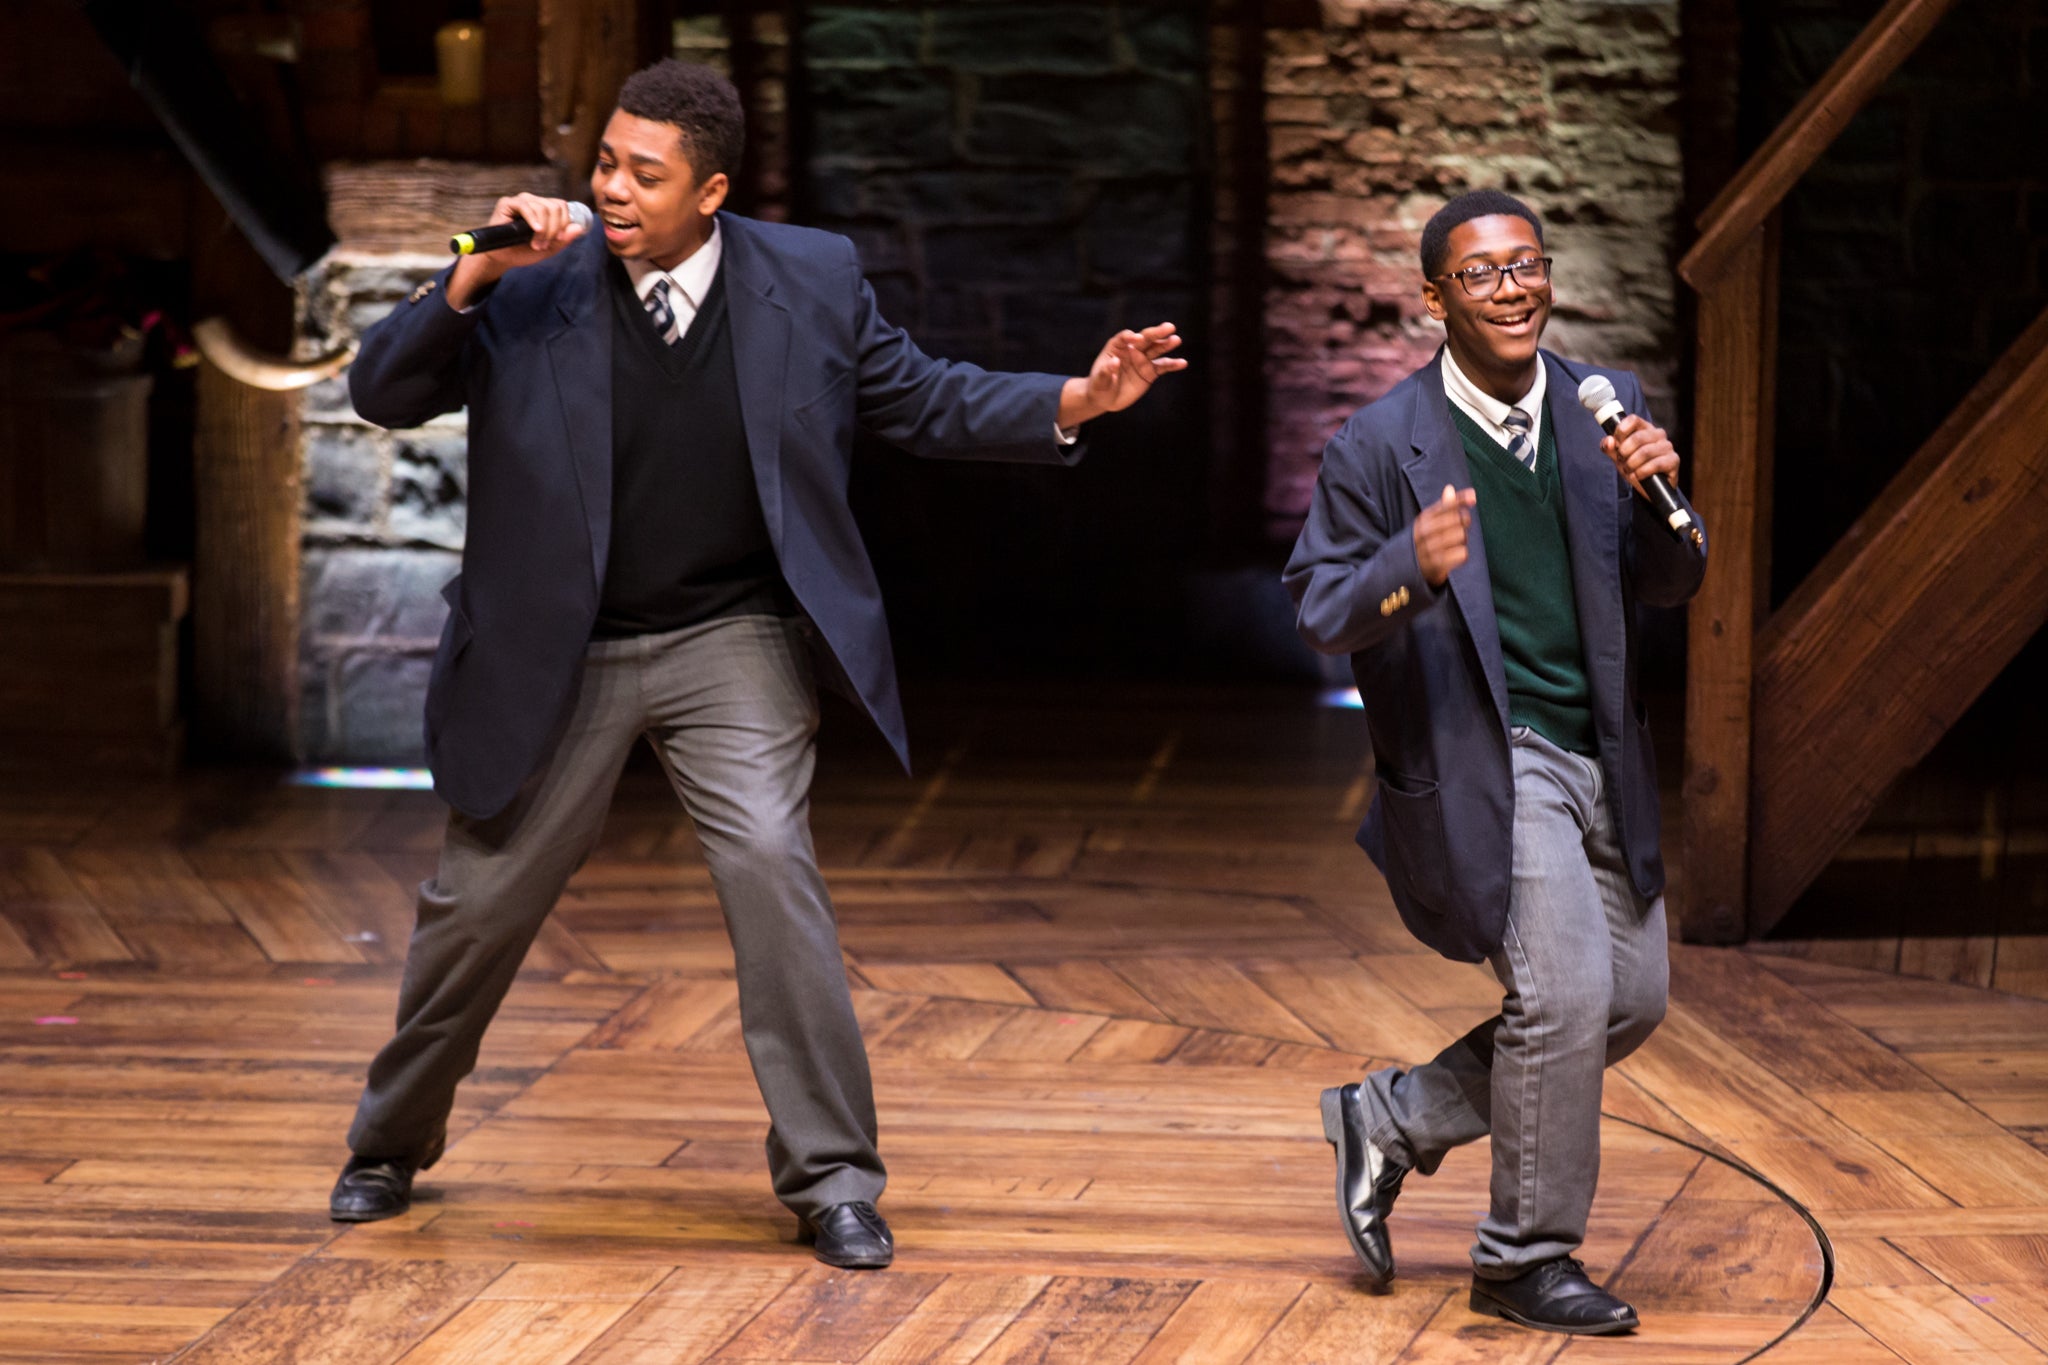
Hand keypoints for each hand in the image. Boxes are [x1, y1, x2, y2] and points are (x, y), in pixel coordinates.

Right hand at [446, 194, 587, 308]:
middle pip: (555, 207)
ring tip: (535, 244)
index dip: (564, 223)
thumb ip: (564, 239)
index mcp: (545, 208)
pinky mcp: (507, 203)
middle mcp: (534, 201)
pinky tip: (535, 231)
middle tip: (543, 246)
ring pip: (543, 207)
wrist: (502, 258)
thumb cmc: (523, 251)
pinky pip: (525, 206)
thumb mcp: (548, 249)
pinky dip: (533, 219)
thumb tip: (579, 228)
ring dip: (543, 229)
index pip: (562, 206)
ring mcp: (521, 201)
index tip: (559, 240)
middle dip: (554, 229)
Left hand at [1057, 322, 1186, 426]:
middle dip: (1156, 333)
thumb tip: (1115, 362)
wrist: (1106, 399)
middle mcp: (1131, 350)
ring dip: (1166, 344)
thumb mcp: (1099, 381)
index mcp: (1116, 347)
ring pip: (1156, 350)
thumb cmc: (1099, 386)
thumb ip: (1105, 372)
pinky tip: (1182, 363)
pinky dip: (1173, 365)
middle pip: (1145, 339)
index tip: (1136, 339)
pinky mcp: (1150, 372)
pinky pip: (1163, 367)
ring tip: (1176, 340)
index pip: (1124, 338)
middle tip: (1169, 327)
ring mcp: (1142, 360)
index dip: (1130, 337)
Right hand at [1414, 484, 1475, 586]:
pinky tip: (1453, 557)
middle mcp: (1424, 532)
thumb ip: (1442, 507)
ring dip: (1463, 541)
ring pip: (1462, 535)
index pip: (1447, 505)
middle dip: (1464, 523)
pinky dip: (1462, 555)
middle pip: (1458, 519)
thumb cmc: (1423, 543)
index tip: (1473, 498)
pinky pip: (1462, 554)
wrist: (1404, 571)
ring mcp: (1430, 548)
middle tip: (1459, 530)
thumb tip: (1450, 488)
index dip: (1462, 499)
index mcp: (1423, 519)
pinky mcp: (1436, 564)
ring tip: (1454, 545)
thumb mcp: (1427, 523)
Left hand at [1600, 414, 1679, 494]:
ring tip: (1629, 470)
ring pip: (1646, 452)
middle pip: (1638, 437)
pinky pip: (1656, 464)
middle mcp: (1658, 434)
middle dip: (1624, 452)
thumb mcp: (1618, 457)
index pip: (1633, 420)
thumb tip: (1609, 440)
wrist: (1648, 487)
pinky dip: (1642, 472)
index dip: (1621, 431)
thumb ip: (1610, 447)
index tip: (1616, 444)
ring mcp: (1667, 447)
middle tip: (1622, 460)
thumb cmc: (1634, 467)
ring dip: (1632, 464)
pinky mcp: (1673, 460)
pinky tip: (1638, 476)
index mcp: (1645, 428)